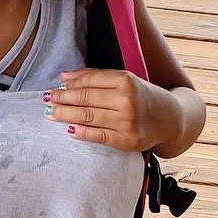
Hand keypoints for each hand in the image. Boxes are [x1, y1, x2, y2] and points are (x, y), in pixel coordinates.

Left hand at [43, 68, 179, 152]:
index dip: (70, 84)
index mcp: (126, 81)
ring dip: (66, 115)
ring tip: (51, 113)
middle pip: (86, 98)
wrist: (172, 119)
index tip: (55, 87)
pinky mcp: (128, 141)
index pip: (90, 81)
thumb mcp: (126, 80)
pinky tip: (69, 129)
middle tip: (46, 100)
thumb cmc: (144, 97)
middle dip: (63, 99)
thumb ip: (97, 77)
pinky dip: (82, 132)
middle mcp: (127, 100)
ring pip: (88, 117)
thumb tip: (64, 77)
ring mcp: (127, 122)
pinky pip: (99, 136)